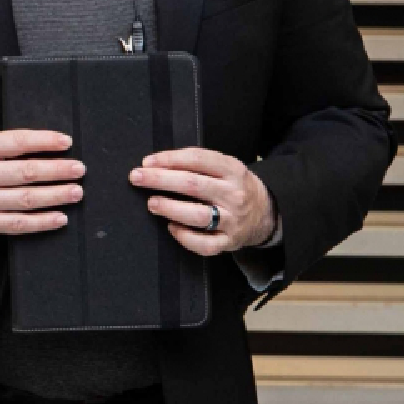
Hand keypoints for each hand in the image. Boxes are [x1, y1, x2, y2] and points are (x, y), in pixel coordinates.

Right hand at [0, 130, 82, 238]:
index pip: (16, 142)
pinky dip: (41, 222)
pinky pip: (17, 224)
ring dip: (56, 196)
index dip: (44, 141)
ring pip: (26, 199)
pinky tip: (58, 218)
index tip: (66, 141)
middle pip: (27, 172)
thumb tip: (33, 148)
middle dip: (58, 170)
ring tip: (76, 192)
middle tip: (79, 169)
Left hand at [130, 148, 275, 254]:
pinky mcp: (229, 241)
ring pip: (198, 216)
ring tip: (152, 203)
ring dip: (170, 208)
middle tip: (137, 178)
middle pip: (193, 185)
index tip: (147, 162)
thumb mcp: (225, 166)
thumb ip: (197, 162)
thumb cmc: (233, 186)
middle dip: (160, 180)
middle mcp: (233, 194)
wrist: (266, 213)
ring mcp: (232, 220)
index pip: (198, 159)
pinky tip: (172, 228)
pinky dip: (185, 237)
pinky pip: (205, 244)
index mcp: (232, 170)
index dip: (169, 159)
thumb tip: (156, 164)